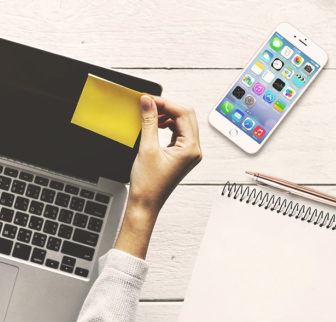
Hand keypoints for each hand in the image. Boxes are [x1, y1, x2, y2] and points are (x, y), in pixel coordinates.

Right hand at [114, 96, 201, 258]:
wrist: (145, 204)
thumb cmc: (148, 185)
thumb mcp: (147, 148)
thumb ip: (149, 121)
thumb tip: (148, 102)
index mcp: (191, 149)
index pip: (183, 114)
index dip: (166, 103)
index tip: (150, 99)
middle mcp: (194, 150)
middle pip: (186, 116)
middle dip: (167, 107)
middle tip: (149, 103)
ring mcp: (188, 153)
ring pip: (182, 123)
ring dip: (167, 116)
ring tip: (150, 114)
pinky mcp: (181, 155)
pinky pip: (177, 133)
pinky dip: (166, 125)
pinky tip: (155, 125)